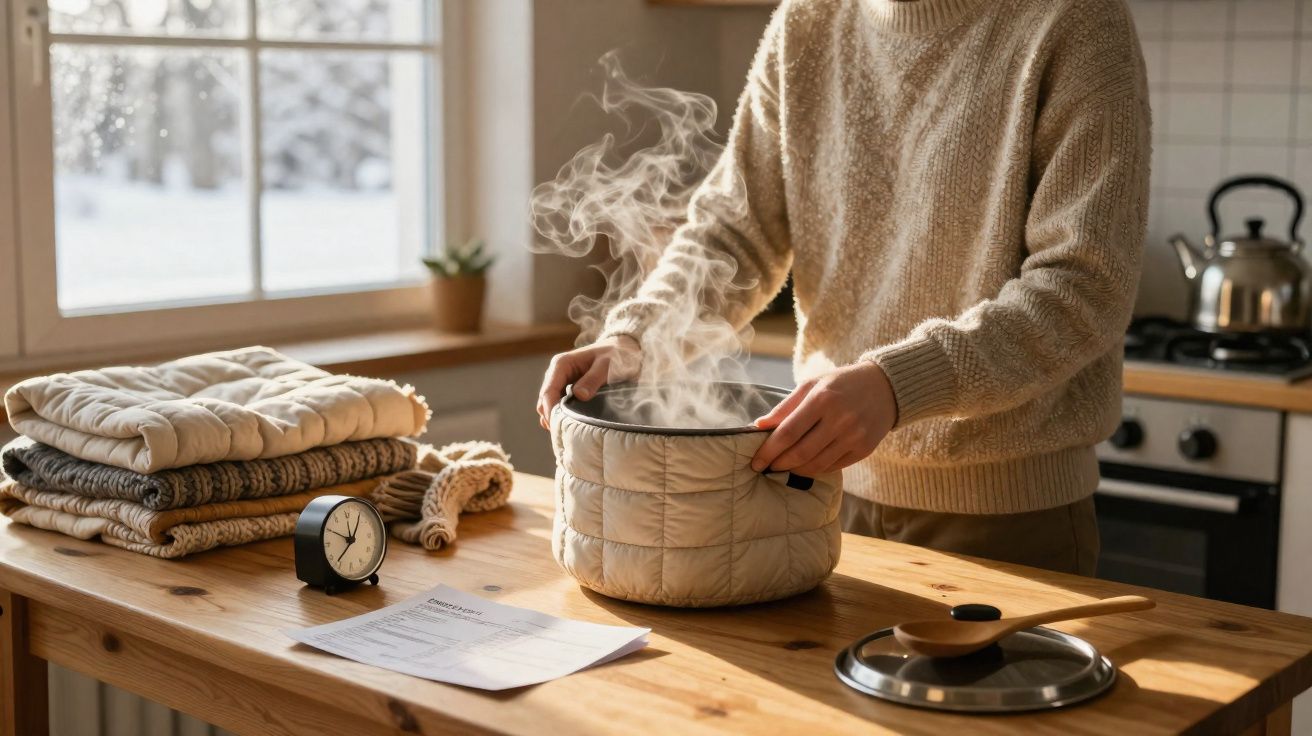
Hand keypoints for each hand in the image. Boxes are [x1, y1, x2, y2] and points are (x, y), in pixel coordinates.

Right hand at [537, 335, 642, 429]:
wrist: (625, 349)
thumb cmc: (617, 355)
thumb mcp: (607, 365)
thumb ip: (593, 379)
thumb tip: (579, 395)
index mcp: (561, 364)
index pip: (548, 392)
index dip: (551, 411)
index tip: (559, 428)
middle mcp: (557, 373)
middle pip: (545, 400)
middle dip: (551, 417)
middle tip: (565, 434)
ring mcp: (561, 381)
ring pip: (549, 405)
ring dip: (555, 418)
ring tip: (568, 432)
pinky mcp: (568, 389)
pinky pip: (559, 405)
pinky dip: (561, 416)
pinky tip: (571, 426)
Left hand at [750, 361, 896, 476]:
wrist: (885, 387)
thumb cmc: (841, 384)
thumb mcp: (812, 385)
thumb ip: (785, 406)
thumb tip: (759, 426)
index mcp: (823, 399)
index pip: (788, 432)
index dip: (768, 450)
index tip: (756, 461)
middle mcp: (840, 419)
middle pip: (801, 452)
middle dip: (779, 463)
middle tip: (767, 467)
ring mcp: (854, 436)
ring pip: (816, 464)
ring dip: (795, 469)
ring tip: (784, 467)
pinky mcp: (865, 449)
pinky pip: (833, 467)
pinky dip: (815, 469)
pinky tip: (805, 465)